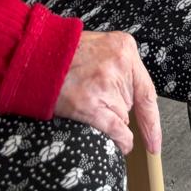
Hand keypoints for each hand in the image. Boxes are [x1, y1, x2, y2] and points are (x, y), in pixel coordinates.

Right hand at [54, 30, 161, 155]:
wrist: (34, 56)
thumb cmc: (65, 53)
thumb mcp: (101, 45)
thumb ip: (120, 65)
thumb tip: (131, 97)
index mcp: (125, 47)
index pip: (147, 89)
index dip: (153, 117)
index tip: (156, 138)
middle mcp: (120, 65)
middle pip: (131, 103)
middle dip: (118, 107)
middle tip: (95, 94)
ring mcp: (106, 85)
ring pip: (122, 116)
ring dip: (110, 117)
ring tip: (86, 99)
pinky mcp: (91, 104)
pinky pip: (116, 129)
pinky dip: (121, 140)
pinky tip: (123, 145)